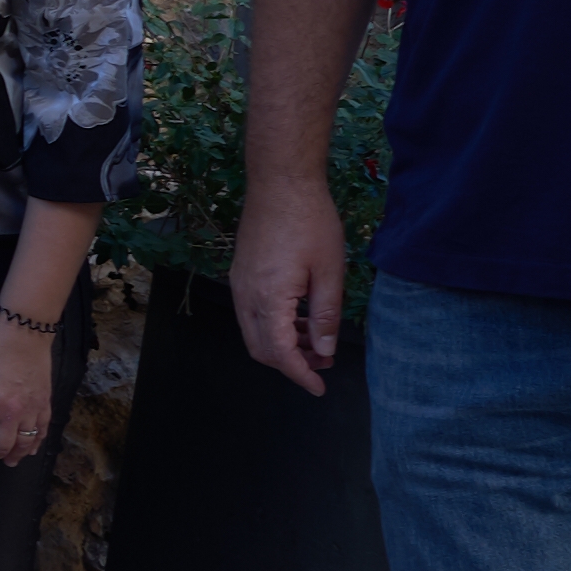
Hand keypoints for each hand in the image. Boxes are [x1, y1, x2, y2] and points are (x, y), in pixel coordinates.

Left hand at [0, 315, 62, 466]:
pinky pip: (42, 432)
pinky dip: (35, 443)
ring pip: (23, 444)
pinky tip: (28, 448)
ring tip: (8, 459)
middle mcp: (10, 412)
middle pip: (0, 446)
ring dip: (14, 454)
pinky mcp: (45, 404)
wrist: (22, 331)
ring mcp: (30, 409)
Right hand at [232, 175, 352, 395]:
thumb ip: (325, 315)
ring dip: (283, 345)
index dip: (300, 374)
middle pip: (260, 349)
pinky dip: (273, 326)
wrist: (281, 182)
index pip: (279, 353)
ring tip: (316, 339)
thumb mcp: (330, 271)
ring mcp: (240, 284)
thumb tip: (323, 350)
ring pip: (254, 332)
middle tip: (323, 362)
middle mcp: (246, 295)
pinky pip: (252, 313)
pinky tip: (299, 317)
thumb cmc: (309, 221)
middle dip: (291, 363)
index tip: (319, 387)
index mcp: (269, 297)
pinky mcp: (241, 274)